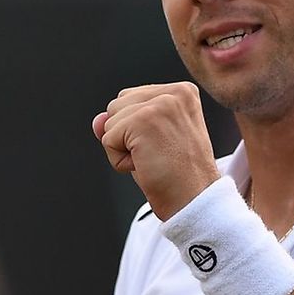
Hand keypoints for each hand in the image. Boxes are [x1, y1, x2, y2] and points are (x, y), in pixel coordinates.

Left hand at [93, 82, 219, 219]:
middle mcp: (174, 93)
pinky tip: (146, 166)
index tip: (166, 147)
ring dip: (123, 148)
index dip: (137, 130)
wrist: (195, 202)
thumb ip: (125, 122)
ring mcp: (159, 105)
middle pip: (118, 105)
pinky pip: (108, 139)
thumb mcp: (152, 142)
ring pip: (110, 121)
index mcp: (182, 93)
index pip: (133, 99)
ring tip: (153, 160)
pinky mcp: (142, 121)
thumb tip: (97, 120)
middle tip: (159, 156)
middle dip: (127, 136)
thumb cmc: (179, 177)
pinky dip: (120, 161)